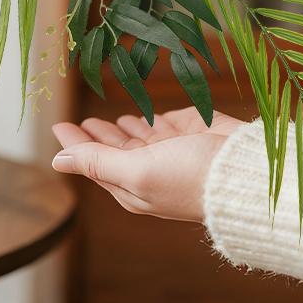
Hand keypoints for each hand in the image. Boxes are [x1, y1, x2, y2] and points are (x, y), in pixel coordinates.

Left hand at [51, 106, 241, 222]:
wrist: (244, 170)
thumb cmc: (189, 177)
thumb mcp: (136, 171)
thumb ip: (97, 162)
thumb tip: (58, 161)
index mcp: (131, 186)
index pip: (93, 162)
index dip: (75, 144)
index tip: (58, 124)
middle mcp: (148, 170)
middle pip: (112, 151)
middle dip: (95, 137)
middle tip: (79, 121)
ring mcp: (168, 151)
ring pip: (134, 139)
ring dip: (118, 130)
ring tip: (102, 120)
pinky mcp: (187, 132)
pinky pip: (159, 124)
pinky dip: (145, 119)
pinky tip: (137, 116)